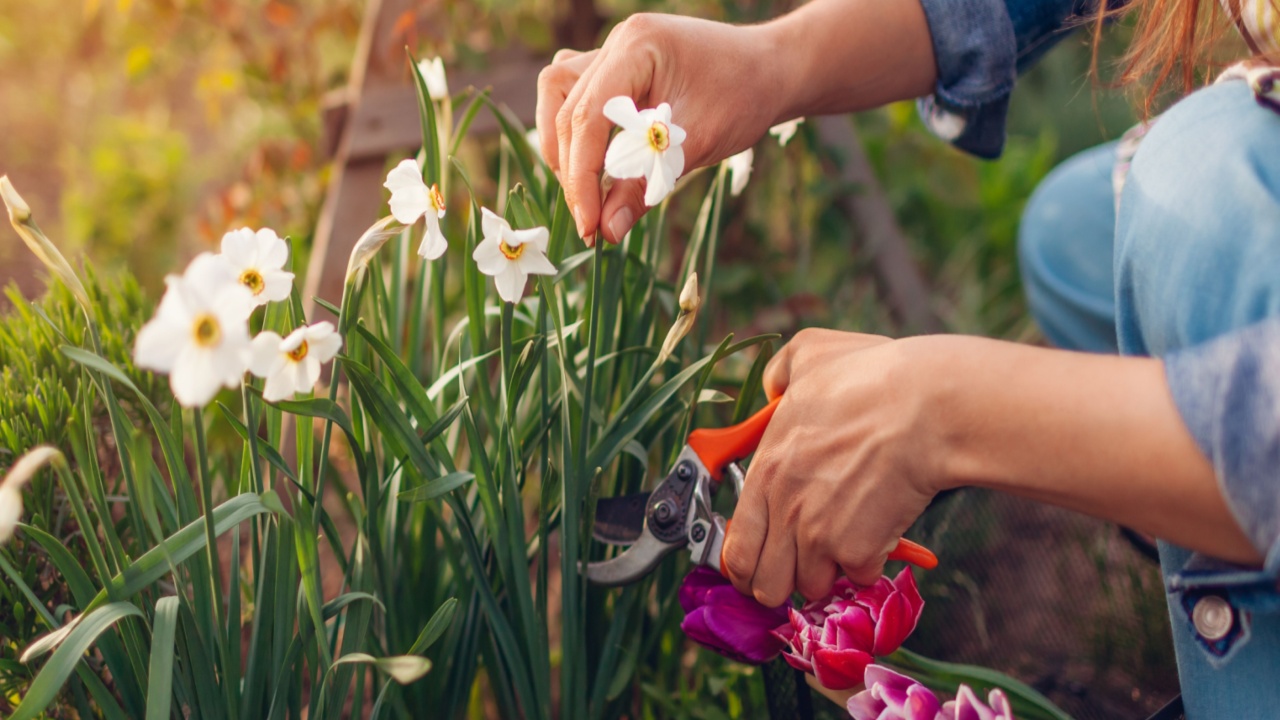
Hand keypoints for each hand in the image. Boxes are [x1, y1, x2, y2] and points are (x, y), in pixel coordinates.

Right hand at [536, 14, 788, 244]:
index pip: (589, 117)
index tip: (588, 225)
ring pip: (558, 96)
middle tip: (591, 222)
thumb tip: (607, 231)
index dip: (582, 177)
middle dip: (574, 171)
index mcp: (638, 46)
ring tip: (587, 193)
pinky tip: (596, 165)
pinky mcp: (615, 68)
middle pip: (566, 108)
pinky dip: (577, 133)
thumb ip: (647, 185)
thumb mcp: (698, 145)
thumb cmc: (744, 97)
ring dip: (564, 147)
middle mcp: (617, 43)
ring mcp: (612, 52)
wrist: (771, 70)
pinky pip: (575, 96)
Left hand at [721, 329, 945, 605]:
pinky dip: (869, 563)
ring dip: (829, 571)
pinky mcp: (859, 550)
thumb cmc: (875, 378)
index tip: (761, 560)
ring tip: (846, 539)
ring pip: (812, 586)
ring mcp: (819, 535)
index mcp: (767, 470)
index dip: (745, 563)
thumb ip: (780, 373)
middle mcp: (785, 509)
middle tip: (803, 564)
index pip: (734, 548)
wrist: (929, 407)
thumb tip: (773, 388)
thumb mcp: (810, 353)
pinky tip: (879, 532)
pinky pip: (858, 576)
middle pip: (765, 584)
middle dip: (782, 580)